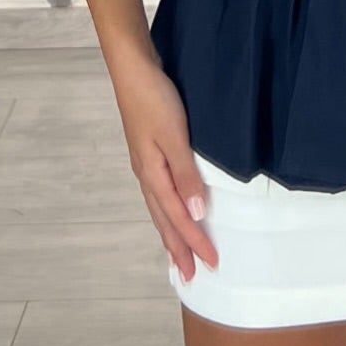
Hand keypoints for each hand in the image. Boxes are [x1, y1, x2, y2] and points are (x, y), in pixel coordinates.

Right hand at [109, 47, 218, 282]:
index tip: (212, 264)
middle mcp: (147, 175)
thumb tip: (197, 211)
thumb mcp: (174, 135)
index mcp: (153, 175)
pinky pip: (160, 194)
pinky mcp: (149, 152)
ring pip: (160, 210)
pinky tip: (173, 210)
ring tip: (178, 256)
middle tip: (191, 276)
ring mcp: (145, 165)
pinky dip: (168, 212)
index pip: (179, 218)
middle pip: (165, 221)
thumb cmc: (154, 99)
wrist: (133, 69)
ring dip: (171, 234)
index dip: (195, 241)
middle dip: (178, 249)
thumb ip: (186, 173)